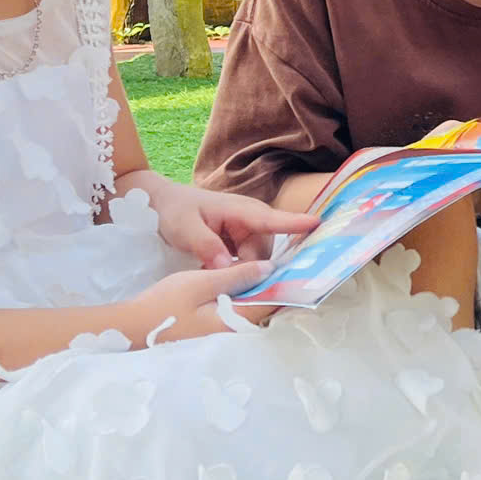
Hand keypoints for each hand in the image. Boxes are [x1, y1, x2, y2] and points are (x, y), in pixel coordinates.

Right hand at [131, 259, 277, 339]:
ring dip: (259, 291)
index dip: (289, 282)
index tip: (300, 263)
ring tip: (269, 266)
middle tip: (286, 260)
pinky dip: (242, 298)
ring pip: (249, 310)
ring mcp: (221, 336)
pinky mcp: (210, 333)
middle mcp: (234, 334)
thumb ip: (236, 276)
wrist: (129, 328)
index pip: (273, 302)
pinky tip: (241, 282)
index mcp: (235, 323)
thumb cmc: (163, 304)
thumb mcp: (200, 282)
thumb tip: (269, 268)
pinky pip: (235, 313)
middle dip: (275, 286)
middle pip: (264, 307)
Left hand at [136, 175, 318, 265]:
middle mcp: (250, 221)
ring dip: (238, 271)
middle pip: (264, 254)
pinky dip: (234, 269)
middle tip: (215, 275)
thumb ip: (206, 246)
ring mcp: (246, 232)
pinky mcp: (241, 243)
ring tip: (208, 269)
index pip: (271, 220)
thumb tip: (228, 268)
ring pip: (256, 262)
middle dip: (246, 270)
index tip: (318, 224)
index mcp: (241, 210)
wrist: (162, 204)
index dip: (294, 224)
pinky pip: (247, 262)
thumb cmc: (174, 210)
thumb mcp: (184, 228)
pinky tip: (213, 270)